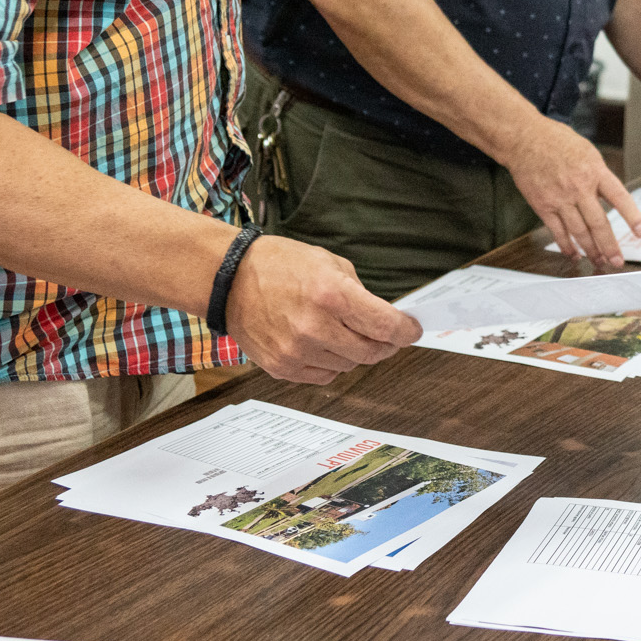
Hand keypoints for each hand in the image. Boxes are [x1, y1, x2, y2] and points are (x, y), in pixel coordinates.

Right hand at [221, 233, 420, 384]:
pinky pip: (323, 376)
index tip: (412, 330)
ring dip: (355, 352)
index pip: (385, 326)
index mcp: (331, 295)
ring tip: (343, 332)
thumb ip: (360, 293)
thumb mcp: (329, 263)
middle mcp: (314, 327)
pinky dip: (331, 364)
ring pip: (348, 366)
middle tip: (385, 335)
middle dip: (385, 344)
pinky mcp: (281, 367)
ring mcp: (296, 351)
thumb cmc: (279, 265)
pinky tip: (323, 345)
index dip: (406, 331)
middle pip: (371, 352)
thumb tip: (384, 318)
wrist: (229, 280)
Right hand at [504, 115, 640, 269]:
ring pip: (579, 231)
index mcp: (595, 171)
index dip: (632, 216)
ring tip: (599, 261)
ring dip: (590, 250)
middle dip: (609, 246)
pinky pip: (557, 231)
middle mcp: (579, 187)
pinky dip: (566, 245)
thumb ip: (600, 176)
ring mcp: (560, 198)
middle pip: (598, 223)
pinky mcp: (543, 206)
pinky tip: (573, 254)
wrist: (524, 138)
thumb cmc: (556, 141)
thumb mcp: (588, 152)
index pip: (619, 197)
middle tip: (617, 261)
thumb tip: (613, 198)